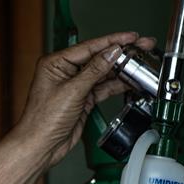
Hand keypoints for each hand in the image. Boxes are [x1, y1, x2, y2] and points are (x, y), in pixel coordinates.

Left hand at [15, 31, 156, 167]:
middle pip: (98, 58)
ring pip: (103, 73)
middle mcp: (65, 72)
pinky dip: (117, 85)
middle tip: (141, 46)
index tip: (130, 37)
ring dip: (122, 69)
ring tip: (140, 62)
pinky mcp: (83, 100)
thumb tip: (111, 53)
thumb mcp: (71, 91)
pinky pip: (103, 88)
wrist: (42, 146)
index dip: (112, 41)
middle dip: (121, 53)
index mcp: (55, 63)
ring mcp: (75, 86)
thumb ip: (94, 71)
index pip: (88, 47)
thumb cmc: (43, 120)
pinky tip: (130, 80)